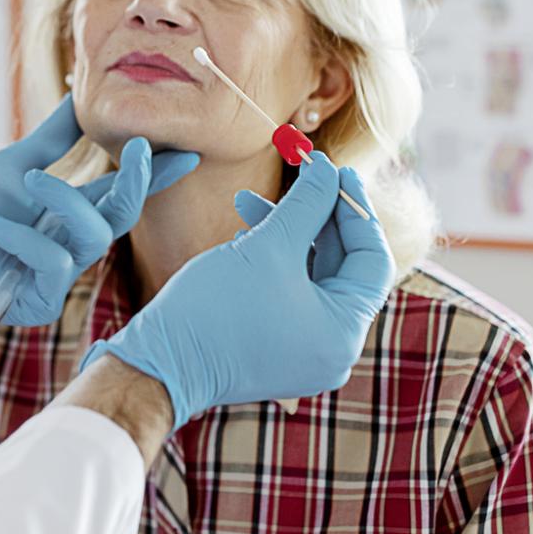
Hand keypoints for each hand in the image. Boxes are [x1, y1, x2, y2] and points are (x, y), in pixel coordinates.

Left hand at [0, 96, 199, 328]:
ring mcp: (58, 277)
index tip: (187, 149)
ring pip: (93, 236)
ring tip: (26, 182)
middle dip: (138, 180)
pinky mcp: (40, 303)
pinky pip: (55, 264)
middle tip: (140, 145)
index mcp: (67, 215)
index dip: (154, 174)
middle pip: (122, 214)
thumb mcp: (14, 166)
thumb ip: (52, 138)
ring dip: (62, 201)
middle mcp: (71, 245)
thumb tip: (79, 96)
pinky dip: (25, 238)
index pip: (120, 192)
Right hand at [83, 158, 391, 425]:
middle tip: (300, 174)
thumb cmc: (216, 308)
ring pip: (310, 277)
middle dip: (316, 215)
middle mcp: (333, 349)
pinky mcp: (275, 348)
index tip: (337, 169)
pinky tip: (241, 234)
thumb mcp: (270, 245)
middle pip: (342, 267)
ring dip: (286, 233)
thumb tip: (329, 170)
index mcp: (344, 331)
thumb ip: (308, 204)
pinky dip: (273, 261)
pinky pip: (289, 294)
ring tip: (246, 201)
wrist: (160, 364)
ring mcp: (304, 352)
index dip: (355, 208)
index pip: (372, 260)